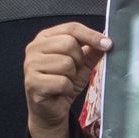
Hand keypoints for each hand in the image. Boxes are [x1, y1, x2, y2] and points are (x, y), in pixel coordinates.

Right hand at [23, 23, 111, 137]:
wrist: (51, 109)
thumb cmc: (63, 83)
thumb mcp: (82, 64)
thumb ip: (92, 50)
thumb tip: (106, 40)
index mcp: (45, 37)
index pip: (71, 28)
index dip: (92, 35)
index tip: (108, 44)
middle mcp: (34, 48)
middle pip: (69, 43)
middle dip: (78, 60)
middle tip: (73, 71)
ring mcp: (31, 65)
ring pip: (66, 63)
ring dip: (72, 76)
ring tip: (65, 81)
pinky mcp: (32, 83)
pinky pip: (61, 82)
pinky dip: (67, 89)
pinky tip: (60, 91)